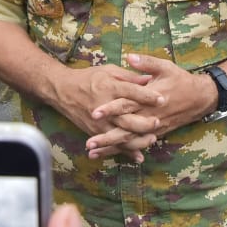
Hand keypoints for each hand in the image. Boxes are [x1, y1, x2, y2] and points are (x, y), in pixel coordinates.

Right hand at [48, 63, 164, 157]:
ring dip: (138, 139)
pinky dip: (125, 152)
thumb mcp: (109, 70)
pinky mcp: (95, 131)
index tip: (162, 98)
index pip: (131, 92)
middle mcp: (105, 106)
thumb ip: (129, 76)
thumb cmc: (89, 78)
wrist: (64, 90)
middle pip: (127, 117)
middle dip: (144, 121)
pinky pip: (112, 144)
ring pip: (121, 134)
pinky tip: (139, 156)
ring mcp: (99, 121)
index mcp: (109, 87)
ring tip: (153, 139)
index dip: (147, 95)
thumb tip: (149, 79)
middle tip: (159, 121)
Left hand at [84, 54, 214, 158]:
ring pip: (130, 140)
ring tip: (93, 153)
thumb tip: (129, 56)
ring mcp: (152, 127)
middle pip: (125, 129)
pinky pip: (137, 144)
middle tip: (89, 143)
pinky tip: (109, 155)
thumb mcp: (165, 67)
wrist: (200, 98)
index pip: (126, 104)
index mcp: (149, 98)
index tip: (94, 113)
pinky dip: (124, 151)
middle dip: (107, 136)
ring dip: (111, 147)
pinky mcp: (155, 133)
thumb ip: (146, 63)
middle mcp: (149, 116)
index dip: (110, 109)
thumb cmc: (181, 80)